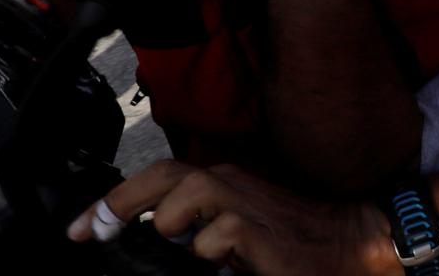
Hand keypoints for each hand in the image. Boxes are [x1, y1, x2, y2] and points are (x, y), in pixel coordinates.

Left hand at [68, 161, 397, 275]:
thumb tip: (161, 241)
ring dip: (170, 222)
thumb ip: (206, 228)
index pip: (160, 178)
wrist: (356, 238)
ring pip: (186, 192)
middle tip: (90, 232)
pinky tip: (225, 264)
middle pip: (164, 173)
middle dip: (119, 201)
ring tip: (183, 247)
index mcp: (225, 183)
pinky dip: (209, 251)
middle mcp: (231, 183)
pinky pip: (218, 234)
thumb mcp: (244, 230)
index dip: (115, 201)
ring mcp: (246, 203)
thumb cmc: (300, 239)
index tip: (81, 230)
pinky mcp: (260, 230)